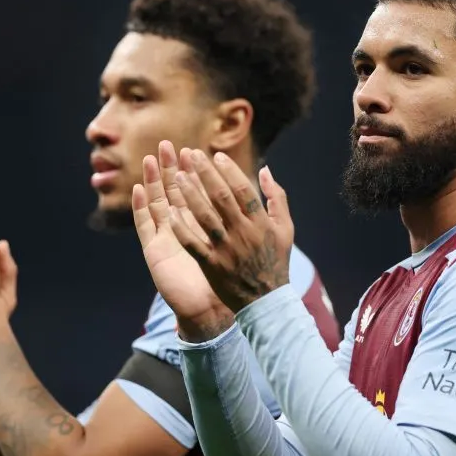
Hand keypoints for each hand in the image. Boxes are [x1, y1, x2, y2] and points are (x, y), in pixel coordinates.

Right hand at [133, 141, 233, 341]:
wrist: (211, 309)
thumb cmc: (230, 280)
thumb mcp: (243, 245)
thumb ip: (253, 216)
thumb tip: (263, 183)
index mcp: (204, 224)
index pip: (197, 191)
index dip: (195, 171)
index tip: (194, 150)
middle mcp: (184, 227)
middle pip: (174, 191)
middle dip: (171, 168)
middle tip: (167, 144)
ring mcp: (167, 238)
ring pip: (158, 203)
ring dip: (152, 181)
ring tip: (148, 159)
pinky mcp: (156, 251)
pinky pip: (146, 226)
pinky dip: (140, 208)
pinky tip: (138, 190)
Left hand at [167, 148, 293, 313]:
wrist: (265, 301)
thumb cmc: (275, 260)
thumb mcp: (285, 228)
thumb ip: (276, 197)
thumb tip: (265, 170)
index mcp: (260, 222)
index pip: (243, 190)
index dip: (229, 171)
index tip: (215, 155)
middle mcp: (243, 233)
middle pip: (220, 198)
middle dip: (204, 174)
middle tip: (190, 155)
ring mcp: (225, 249)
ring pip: (204, 216)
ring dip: (189, 194)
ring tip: (176, 175)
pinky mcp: (211, 264)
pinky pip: (193, 243)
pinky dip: (182, 227)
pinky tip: (171, 212)